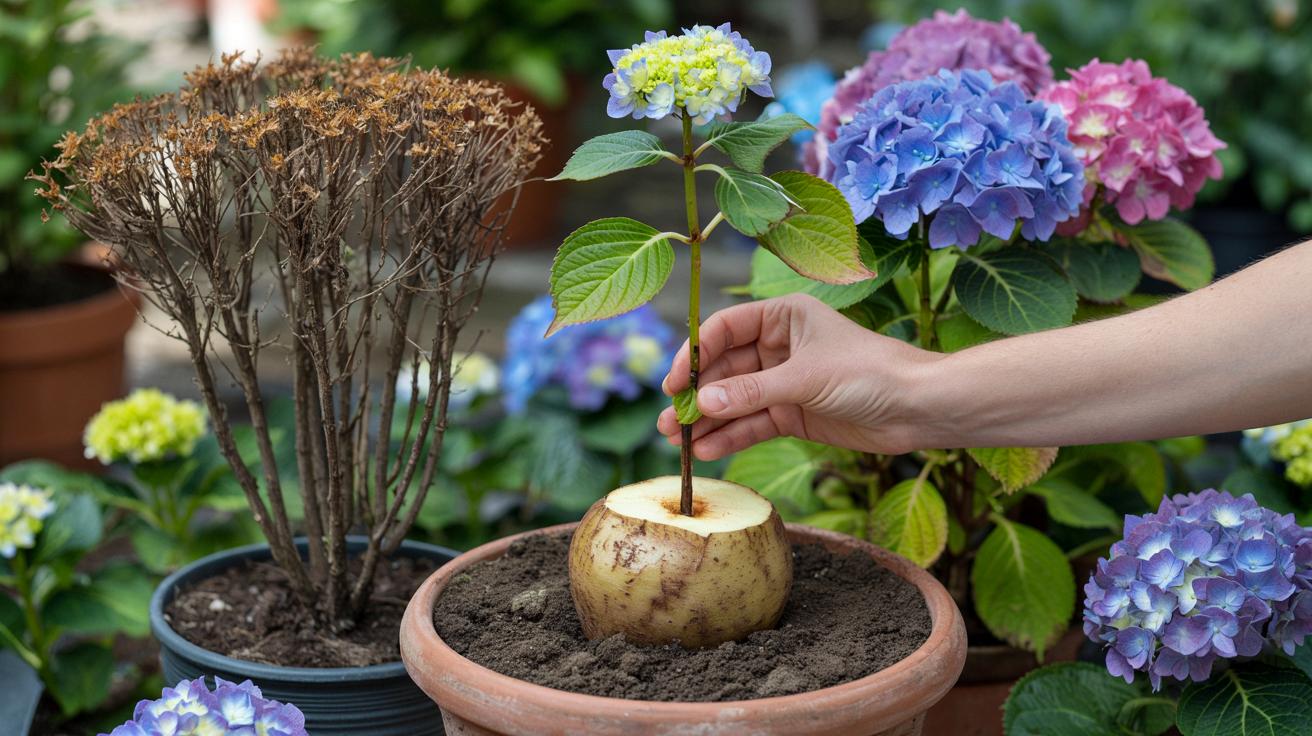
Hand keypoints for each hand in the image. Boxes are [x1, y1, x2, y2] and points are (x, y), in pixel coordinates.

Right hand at [657, 294, 939, 459]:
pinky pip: (752, 423)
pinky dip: (730, 436)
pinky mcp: (793, 414)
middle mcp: (779, 346)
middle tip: (670, 421)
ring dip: (706, 420)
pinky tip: (705, 451)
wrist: (918, 408)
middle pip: (724, 369)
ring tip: (677, 442)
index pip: (724, 330)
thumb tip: (701, 401)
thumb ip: (751, 392)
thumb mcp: (805, 378)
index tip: (674, 382)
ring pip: (734, 400)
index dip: (695, 354)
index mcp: (783, 316)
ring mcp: (784, 382)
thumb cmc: (870, 373)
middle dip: (696, 395)